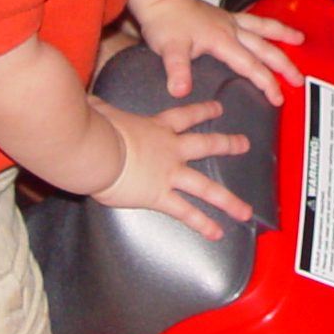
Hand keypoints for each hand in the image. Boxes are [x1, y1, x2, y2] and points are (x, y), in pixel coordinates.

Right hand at [91, 99, 255, 240]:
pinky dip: (202, 224)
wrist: (96, 150)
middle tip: (244, 144)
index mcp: (156, 128)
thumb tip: (88, 100)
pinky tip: (217, 233)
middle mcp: (169, 150)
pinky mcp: (159, 196)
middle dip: (228, 144)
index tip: (218, 108)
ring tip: (245, 210)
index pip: (185, 117)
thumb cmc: (95, 129)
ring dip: (228, 200)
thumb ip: (99, 107)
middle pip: (206, 145)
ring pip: (206, 187)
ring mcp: (168, 174)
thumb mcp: (100, 111)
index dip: (203, 111)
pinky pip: (186, 212)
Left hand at [131, 0, 303, 104]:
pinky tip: (272, 26)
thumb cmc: (165, 22)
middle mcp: (231, 29)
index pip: (251, 66)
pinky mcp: (225, 15)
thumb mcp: (169, 49)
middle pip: (265, 48)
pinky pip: (253, 19)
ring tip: (300, 39)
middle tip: (299, 79)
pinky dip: (266, 23)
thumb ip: (177, 71)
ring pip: (264, 28)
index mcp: (222, 40)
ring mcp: (229, 21)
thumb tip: (181, 91)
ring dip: (283, 34)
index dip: (267, 83)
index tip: (277, 98)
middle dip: (285, 65)